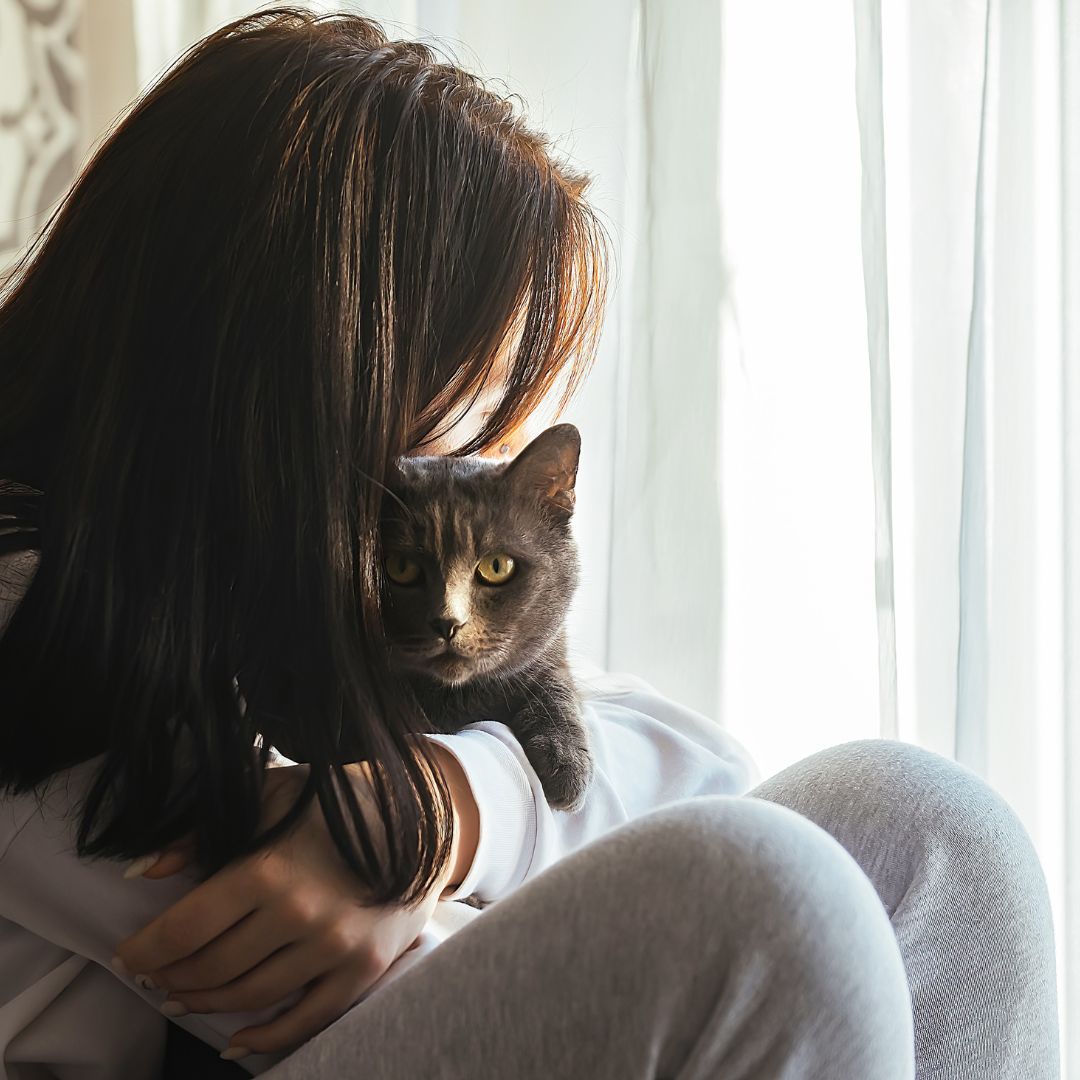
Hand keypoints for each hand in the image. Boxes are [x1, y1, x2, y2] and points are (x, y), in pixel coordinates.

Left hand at [114, 744, 477, 1059]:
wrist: (421, 813)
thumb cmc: (335, 798)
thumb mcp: (268, 795)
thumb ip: (202, 833)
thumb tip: (144, 872)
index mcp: (268, 868)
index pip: (185, 929)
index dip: (146, 950)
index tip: (128, 956)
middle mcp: (299, 914)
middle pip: (212, 968)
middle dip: (171, 977)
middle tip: (154, 976)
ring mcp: (334, 947)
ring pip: (250, 997)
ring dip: (206, 1003)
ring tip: (184, 996)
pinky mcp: (363, 968)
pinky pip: (305, 1020)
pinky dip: (265, 1038)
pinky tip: (236, 1039)